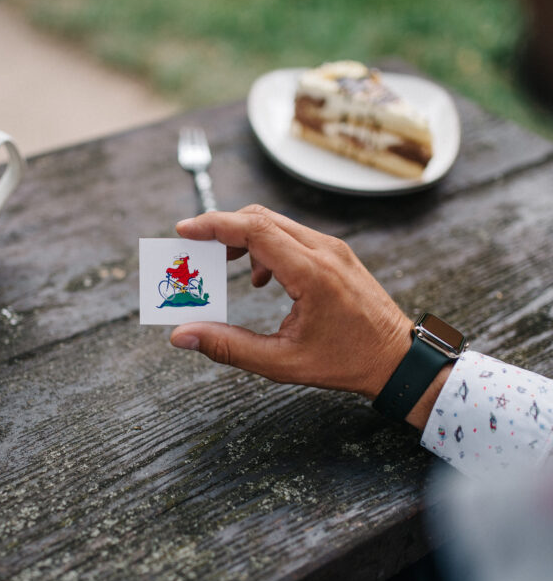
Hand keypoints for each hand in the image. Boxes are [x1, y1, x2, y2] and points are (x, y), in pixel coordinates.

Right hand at [170, 205, 411, 399]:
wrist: (397, 358)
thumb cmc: (346, 362)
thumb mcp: (282, 362)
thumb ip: (229, 346)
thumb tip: (183, 335)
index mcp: (312, 273)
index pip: (254, 230)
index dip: (214, 225)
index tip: (185, 231)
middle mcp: (324, 250)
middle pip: (261, 218)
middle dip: (223, 229)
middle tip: (197, 252)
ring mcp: (333, 248)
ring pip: (277, 224)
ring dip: (244, 238)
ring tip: (225, 268)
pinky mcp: (336, 253)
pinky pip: (293, 236)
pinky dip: (266, 246)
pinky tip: (261, 278)